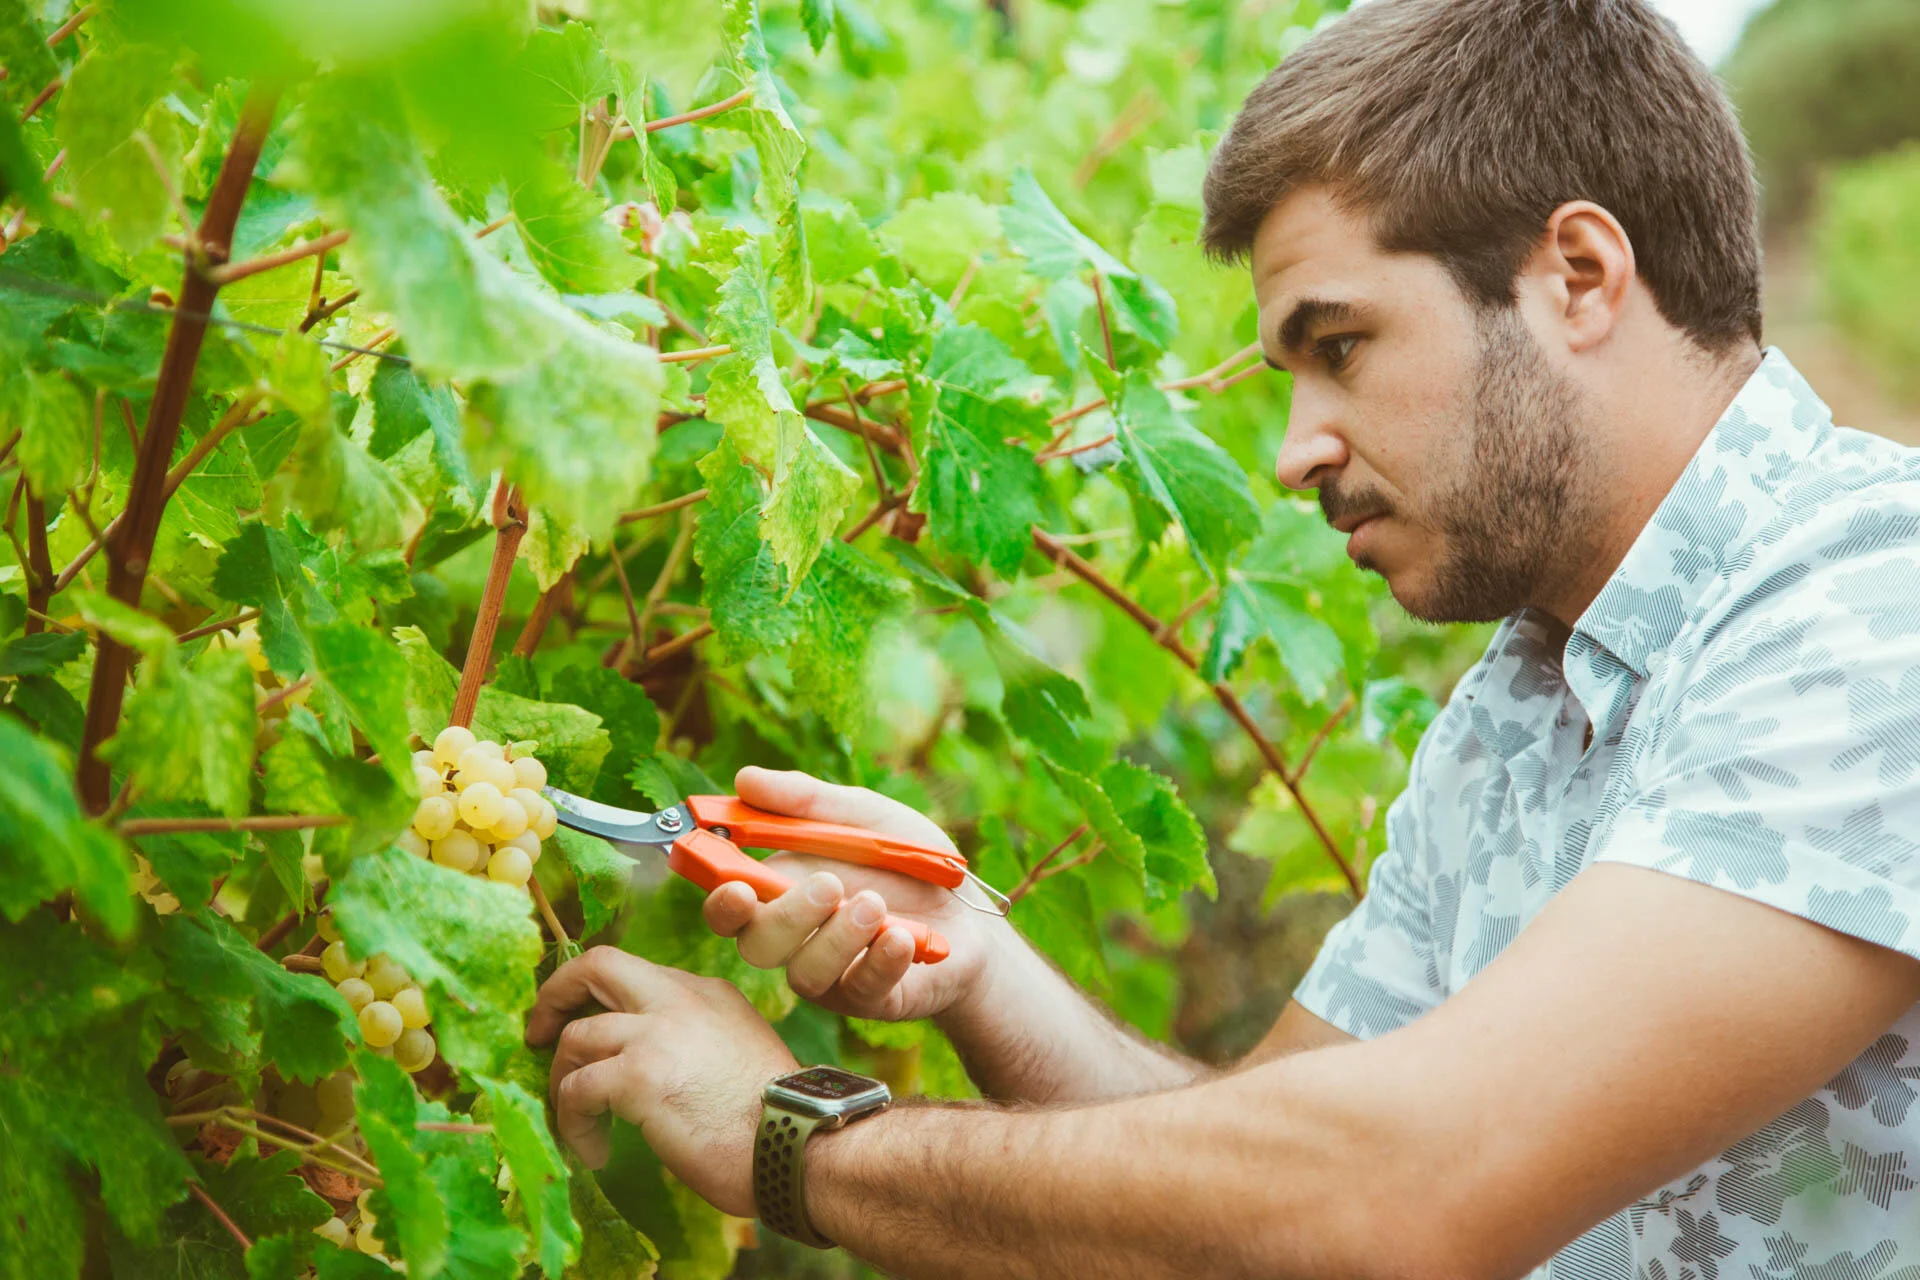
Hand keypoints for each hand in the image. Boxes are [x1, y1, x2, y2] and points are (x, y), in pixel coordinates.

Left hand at [527, 946, 794, 1215]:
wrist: (801, 1142)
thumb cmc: (779, 1117)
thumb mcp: (737, 1052)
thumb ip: (696, 1041)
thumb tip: (654, 1069)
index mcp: (706, 992)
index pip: (637, 974)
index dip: (601, 997)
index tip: (586, 1024)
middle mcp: (679, 998)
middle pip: (597, 965)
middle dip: (556, 995)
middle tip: (538, 1035)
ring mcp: (656, 1031)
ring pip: (575, 1036)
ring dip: (563, 1082)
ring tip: (579, 1123)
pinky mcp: (638, 1075)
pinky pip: (576, 1090)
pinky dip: (574, 1124)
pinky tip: (596, 1152)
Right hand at [702, 766, 1013, 1023]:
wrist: (971, 915)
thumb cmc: (907, 864)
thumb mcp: (863, 817)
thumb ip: (805, 802)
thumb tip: (744, 778)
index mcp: (781, 893)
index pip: (729, 908)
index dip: (720, 900)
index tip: (734, 884)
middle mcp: (796, 940)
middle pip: (757, 945)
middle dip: (786, 916)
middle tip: (829, 885)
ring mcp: (833, 974)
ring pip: (804, 974)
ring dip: (838, 937)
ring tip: (876, 903)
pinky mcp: (873, 999)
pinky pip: (862, 990)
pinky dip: (880, 960)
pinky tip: (903, 937)